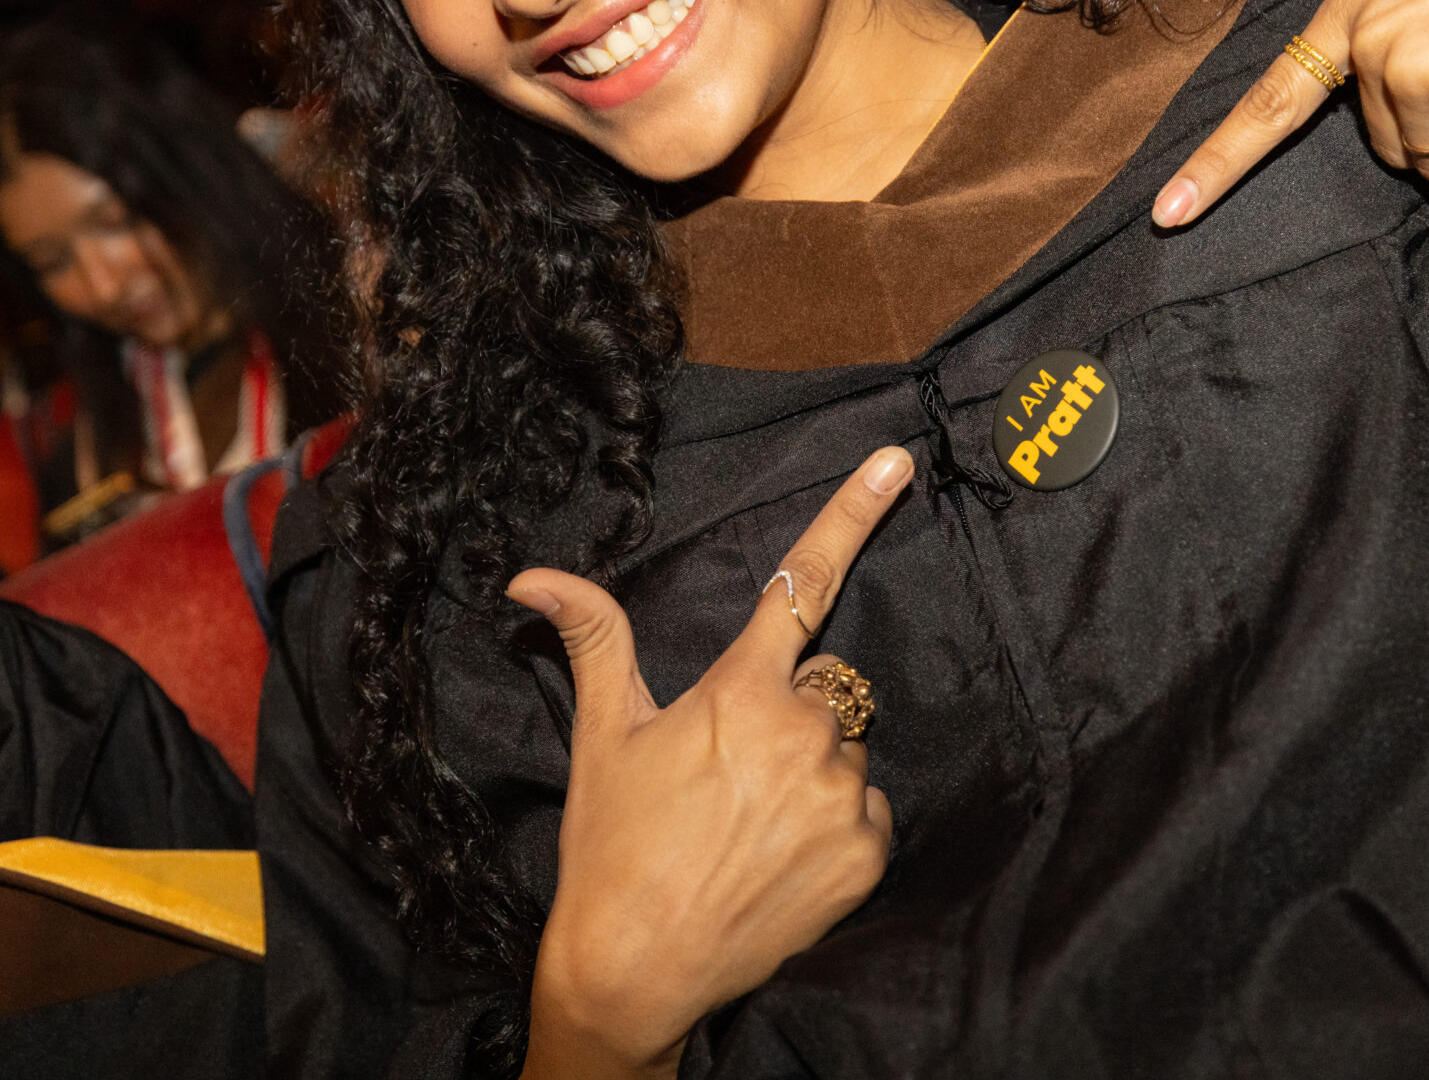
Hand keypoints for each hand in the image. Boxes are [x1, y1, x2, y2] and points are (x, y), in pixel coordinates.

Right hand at [511, 446, 911, 1078]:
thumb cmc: (613, 844)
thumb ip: (592, 639)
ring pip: (844, 753)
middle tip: (727, 779)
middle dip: (786, 719)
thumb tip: (532, 576)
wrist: (637, 965)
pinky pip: (866, 812)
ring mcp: (842, 793)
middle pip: (819, 693)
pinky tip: (780, 858)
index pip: (803, 581)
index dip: (852, 513)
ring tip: (748, 826)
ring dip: (811, 774)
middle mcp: (804, 731)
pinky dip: (833, 828)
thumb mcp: (604, 734)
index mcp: (742, 688)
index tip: (896, 462)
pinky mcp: (867, 852)